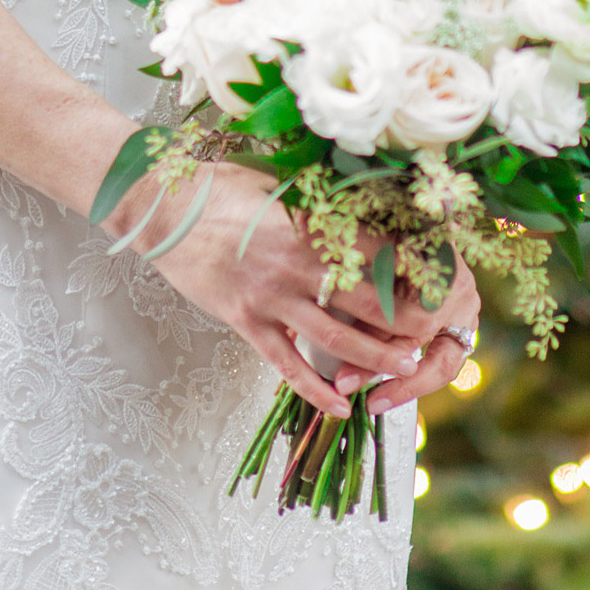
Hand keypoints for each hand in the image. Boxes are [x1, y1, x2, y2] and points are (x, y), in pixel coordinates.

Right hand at [124, 163, 476, 418]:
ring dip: (372, 359)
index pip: (373, 252)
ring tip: (403, 371)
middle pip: (364, 302)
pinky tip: (339, 407)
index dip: (407, 269)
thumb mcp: (270, 182)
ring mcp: (268, 298)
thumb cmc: (213, 186)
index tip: (433, 280)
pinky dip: (315, 389)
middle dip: (403, 323)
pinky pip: (286, 364)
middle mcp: (293, 265)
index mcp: (306, 225)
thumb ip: (312, 199)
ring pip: (334, 340)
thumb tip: (354, 196)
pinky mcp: (242, 322)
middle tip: (432, 335)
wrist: (157, 208)